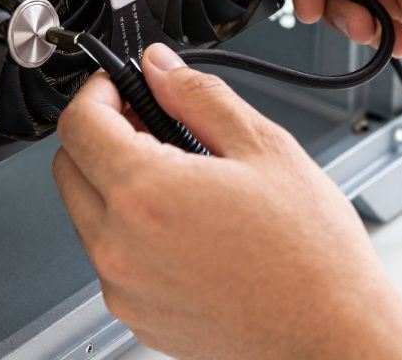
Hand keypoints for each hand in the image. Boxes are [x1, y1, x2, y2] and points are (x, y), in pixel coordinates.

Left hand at [53, 43, 401, 359]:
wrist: (331, 333)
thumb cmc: (311, 254)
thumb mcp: (263, 147)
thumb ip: (198, 97)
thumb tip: (160, 67)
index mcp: (145, 195)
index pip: (78, 124)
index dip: (98, 90)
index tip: (119, 83)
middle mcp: (120, 247)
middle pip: (70, 168)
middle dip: (102, 134)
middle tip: (154, 124)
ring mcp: (125, 288)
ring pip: (88, 214)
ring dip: (117, 183)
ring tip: (185, 178)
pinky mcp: (138, 315)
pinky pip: (112, 257)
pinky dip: (133, 230)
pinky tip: (189, 223)